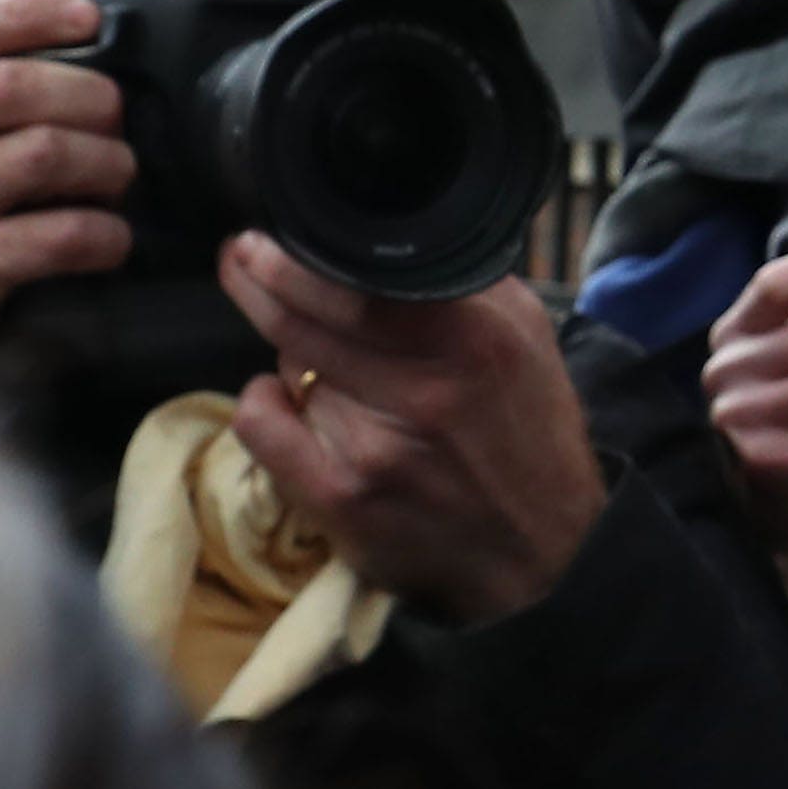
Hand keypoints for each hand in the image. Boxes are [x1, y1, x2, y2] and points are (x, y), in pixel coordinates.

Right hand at [0, 0, 134, 376]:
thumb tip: (84, 56)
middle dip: (93, 102)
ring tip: (114, 185)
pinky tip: (108, 242)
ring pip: (45, 151)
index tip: (87, 16)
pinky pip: (58, 232)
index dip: (22, 10)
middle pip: (14, 85)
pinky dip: (105, 235)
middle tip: (117, 132)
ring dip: (108, 166)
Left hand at [220, 238, 605, 625]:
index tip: (263, 244)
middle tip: (243, 264)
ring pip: (289, 371)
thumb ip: (461, 283)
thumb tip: (380, 239)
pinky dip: (260, 406)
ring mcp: (380, 449)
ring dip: (298, 364)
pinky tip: (281, 404)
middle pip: (304, 321)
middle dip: (260, 285)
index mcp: (477, 341)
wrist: (544, 549)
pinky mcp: (345, 498)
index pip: (355, 284)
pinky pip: (262, 427)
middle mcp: (427, 392)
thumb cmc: (530, 433)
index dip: (294, 260)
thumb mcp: (526, 337)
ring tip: (338, 379)